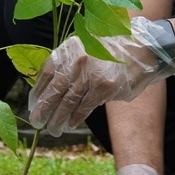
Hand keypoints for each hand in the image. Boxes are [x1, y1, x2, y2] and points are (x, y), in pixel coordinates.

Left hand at [27, 17, 174, 135]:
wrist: (142, 49)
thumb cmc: (112, 50)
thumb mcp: (86, 47)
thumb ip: (70, 63)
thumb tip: (51, 88)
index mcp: (69, 48)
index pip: (47, 71)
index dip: (39, 90)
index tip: (33, 103)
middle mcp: (77, 60)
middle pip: (55, 89)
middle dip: (44, 107)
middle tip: (37, 120)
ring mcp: (90, 74)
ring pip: (68, 101)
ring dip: (58, 117)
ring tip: (52, 128)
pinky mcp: (103, 87)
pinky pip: (84, 106)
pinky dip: (75, 117)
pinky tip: (69, 124)